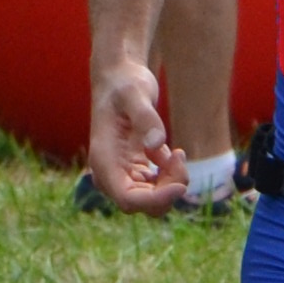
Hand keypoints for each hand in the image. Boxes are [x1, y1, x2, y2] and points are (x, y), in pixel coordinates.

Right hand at [86, 53, 186, 214]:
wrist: (120, 77)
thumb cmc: (125, 82)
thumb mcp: (136, 93)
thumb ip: (146, 117)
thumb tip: (157, 145)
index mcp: (103, 159)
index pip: (127, 199)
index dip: (155, 200)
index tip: (180, 187)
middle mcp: (109, 173)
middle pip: (143, 204)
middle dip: (168, 189)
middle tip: (179, 157)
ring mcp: (121, 174)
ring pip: (153, 200)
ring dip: (172, 183)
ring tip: (177, 154)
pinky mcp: (135, 171)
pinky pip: (157, 189)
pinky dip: (171, 177)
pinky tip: (174, 154)